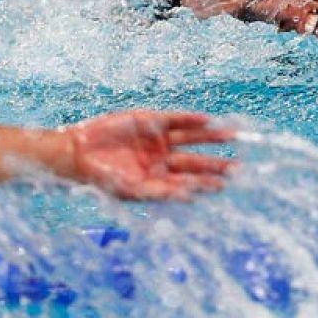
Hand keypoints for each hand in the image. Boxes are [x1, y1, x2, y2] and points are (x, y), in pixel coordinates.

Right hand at [63, 110, 235, 199]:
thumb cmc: (103, 179)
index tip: (225, 185)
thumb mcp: (132, 190)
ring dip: (212, 136)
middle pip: (195, 161)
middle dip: (217, 163)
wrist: (78, 154)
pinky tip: (208, 119)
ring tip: (233, 136)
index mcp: (158, 179)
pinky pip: (176, 119)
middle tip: (239, 167)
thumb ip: (161, 193)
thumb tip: (190, 198)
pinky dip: (192, 119)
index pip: (189, 182)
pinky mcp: (150, 120)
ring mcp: (158, 139)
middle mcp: (163, 159)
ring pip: (192, 137)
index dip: (207, 183)